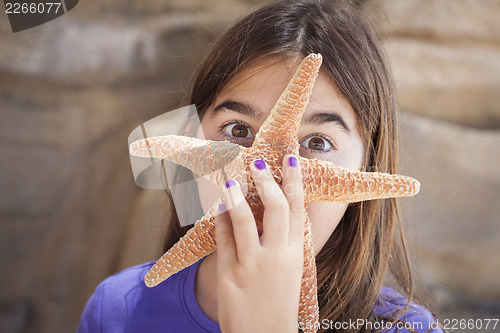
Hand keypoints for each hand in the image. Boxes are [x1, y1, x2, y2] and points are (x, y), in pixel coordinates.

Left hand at [215, 155, 305, 332]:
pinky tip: (218, 206)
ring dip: (236, 196)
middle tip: (258, 164)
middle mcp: (276, 257)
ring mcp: (251, 265)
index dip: (295, 182)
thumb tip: (274, 210)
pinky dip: (220, 219)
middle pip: (276, 209)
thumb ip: (283, 243)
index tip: (291, 159)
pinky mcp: (229, 273)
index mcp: (294, 254)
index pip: (298, 210)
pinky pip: (223, 238)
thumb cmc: (278, 303)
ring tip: (231, 180)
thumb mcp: (290, 272)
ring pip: (244, 220)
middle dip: (268, 182)